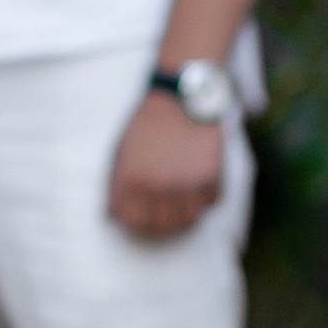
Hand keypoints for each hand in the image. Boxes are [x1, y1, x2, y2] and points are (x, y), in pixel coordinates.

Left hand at [106, 91, 223, 239]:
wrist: (179, 98)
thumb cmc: (146, 127)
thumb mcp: (121, 154)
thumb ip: (118, 188)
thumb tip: (115, 217)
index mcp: (133, 182)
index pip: (134, 224)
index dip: (135, 221)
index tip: (138, 214)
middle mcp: (160, 188)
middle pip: (162, 228)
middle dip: (159, 222)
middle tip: (159, 210)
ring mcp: (189, 185)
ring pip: (189, 220)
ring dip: (183, 212)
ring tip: (178, 195)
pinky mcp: (213, 178)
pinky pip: (210, 203)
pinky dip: (204, 196)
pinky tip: (196, 178)